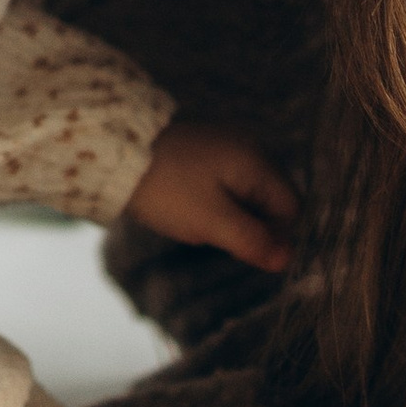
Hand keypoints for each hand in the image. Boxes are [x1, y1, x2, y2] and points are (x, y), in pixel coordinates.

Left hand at [126, 117, 299, 275]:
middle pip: (269, 200)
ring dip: (228, 216)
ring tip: (195, 219)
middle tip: (214, 234)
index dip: (277, 235)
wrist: (114, 153)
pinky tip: (187, 207)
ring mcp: (225, 147)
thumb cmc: (166, 188)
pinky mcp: (204, 152)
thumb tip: (286, 259)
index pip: (291, 207)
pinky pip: (224, 184)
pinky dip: (212, 202)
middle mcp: (248, 148)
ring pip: (244, 195)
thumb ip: (252, 241)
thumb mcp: (212, 221)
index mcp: (256, 161)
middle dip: (248, 225)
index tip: (246, 250)